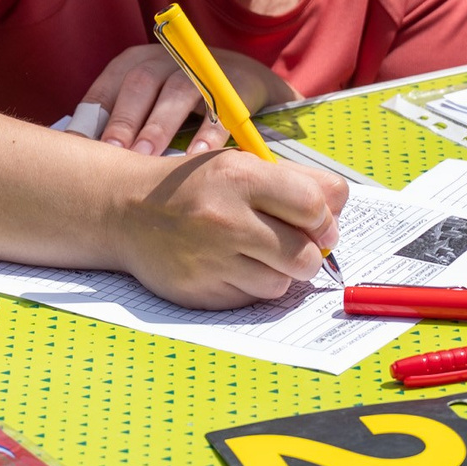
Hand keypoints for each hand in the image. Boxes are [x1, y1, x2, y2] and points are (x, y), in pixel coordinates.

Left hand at [80, 43, 293, 154]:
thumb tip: (87, 162)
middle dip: (124, 121)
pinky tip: (195, 158)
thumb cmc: (182, 102)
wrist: (246, 81)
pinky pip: (219, 108)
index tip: (82, 150)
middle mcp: (166, 58)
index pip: (108, 87)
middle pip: (139, 83)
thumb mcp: (150, 102)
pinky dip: (207, 133)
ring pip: (176, 92)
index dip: (93, 117)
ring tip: (147, 158)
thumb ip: (121, 123)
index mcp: (137, 62)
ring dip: (159, 126)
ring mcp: (202, 68)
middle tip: (113, 154)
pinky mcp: (235, 84)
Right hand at [109, 148, 348, 308]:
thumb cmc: (195, 187)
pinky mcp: (200, 292)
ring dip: (280, 273)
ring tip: (258, 255)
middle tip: (298, 246)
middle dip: (311, 254)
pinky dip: (251, 287)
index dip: (327, 219)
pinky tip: (231, 267)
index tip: (321, 224)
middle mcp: (225, 218)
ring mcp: (211, 259)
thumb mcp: (240, 165)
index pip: (314, 205)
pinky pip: (251, 300)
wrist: (127, 210)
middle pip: (306, 254)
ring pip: (282, 284)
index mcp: (240, 176)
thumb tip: (339, 211)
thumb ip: (294, 182)